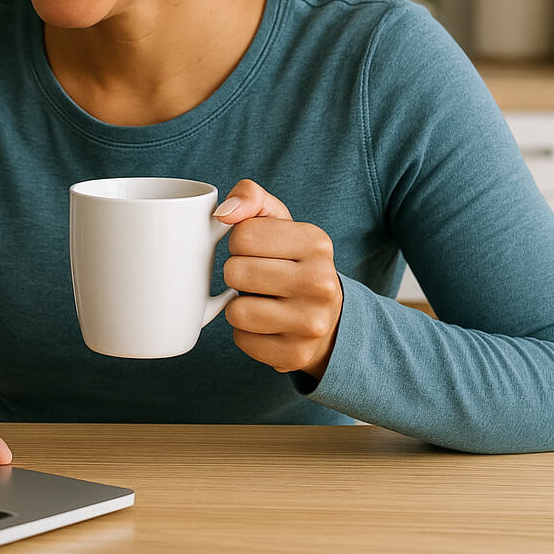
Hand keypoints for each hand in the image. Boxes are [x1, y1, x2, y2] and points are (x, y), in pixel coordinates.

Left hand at [214, 179, 343, 379]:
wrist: (330, 318)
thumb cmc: (293, 262)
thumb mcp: (280, 222)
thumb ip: (251, 198)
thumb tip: (222, 212)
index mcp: (316, 243)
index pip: (243, 234)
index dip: (238, 242)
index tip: (257, 250)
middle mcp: (321, 283)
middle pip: (235, 272)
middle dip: (237, 274)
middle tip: (258, 278)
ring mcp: (312, 323)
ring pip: (235, 311)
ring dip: (238, 306)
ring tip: (262, 301)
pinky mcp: (296, 355)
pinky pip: (242, 340)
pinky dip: (246, 333)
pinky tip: (267, 326)